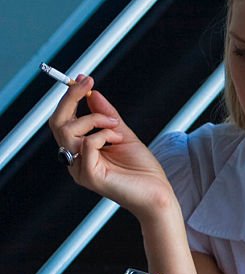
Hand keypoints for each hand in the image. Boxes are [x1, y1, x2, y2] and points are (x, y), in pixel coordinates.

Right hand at [47, 75, 173, 219]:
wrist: (158, 195)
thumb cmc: (142, 170)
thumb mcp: (123, 134)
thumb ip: (107, 115)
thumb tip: (92, 92)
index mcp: (80, 150)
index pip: (63, 120)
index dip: (69, 98)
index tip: (83, 79)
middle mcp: (74, 160)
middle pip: (57, 123)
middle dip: (71, 99)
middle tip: (87, 83)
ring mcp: (79, 169)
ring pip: (69, 131)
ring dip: (95, 120)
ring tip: (117, 126)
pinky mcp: (89, 176)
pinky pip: (86, 145)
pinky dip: (103, 134)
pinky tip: (118, 139)